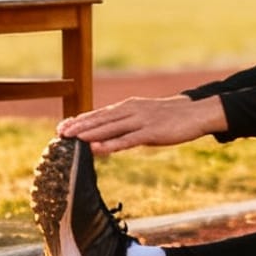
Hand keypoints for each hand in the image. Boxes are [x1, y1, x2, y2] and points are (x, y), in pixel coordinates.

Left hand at [57, 92, 227, 152]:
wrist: (196, 112)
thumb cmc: (170, 117)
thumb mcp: (145, 116)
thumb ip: (128, 124)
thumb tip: (112, 135)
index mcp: (128, 106)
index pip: (99, 113)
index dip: (80, 120)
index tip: (62, 126)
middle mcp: (131, 110)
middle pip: (100, 119)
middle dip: (79, 126)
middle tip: (59, 133)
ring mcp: (140, 120)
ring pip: (110, 128)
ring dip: (89, 133)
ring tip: (72, 139)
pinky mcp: (151, 132)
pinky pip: (127, 140)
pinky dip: (110, 144)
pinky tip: (97, 149)